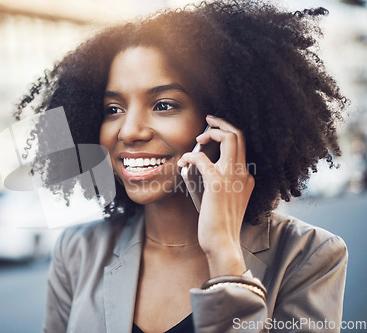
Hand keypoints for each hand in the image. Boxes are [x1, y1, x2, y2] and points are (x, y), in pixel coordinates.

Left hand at [178, 115, 253, 276]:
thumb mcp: (226, 202)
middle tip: (208, 120)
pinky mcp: (217, 183)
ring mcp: (232, 177)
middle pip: (239, 135)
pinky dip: (190, 156)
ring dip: (210, 133)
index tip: (212, 131)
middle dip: (221, 123)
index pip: (242, 146)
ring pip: (229, 138)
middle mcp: (243, 174)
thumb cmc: (220, 225)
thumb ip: (222, 184)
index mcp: (247, 178)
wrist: (222, 242)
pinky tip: (182, 163)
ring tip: (198, 138)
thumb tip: (201, 169)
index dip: (227, 133)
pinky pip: (201, 158)